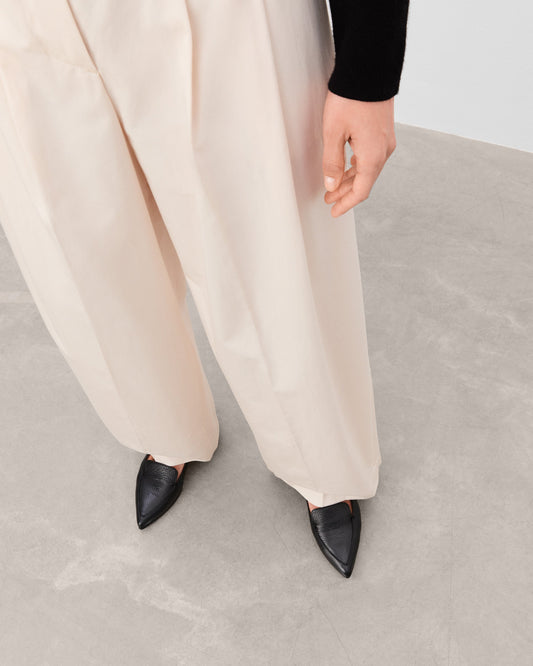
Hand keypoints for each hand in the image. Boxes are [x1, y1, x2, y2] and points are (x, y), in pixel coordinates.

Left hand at [322, 91, 396, 217]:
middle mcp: (383, 151)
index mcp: (372, 156)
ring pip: (368, 169)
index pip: (360, 191)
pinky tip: (348, 166)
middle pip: (365, 182)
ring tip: (334, 185)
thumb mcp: (333, 132)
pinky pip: (371, 157)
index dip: (346, 203)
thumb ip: (332, 162)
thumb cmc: (350, 99)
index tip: (334, 211)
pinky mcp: (383, 131)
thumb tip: (332, 186)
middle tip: (329, 200)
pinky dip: (358, 166)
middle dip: (346, 193)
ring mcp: (386, 141)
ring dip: (351, 180)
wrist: (370, 69)